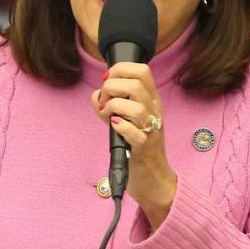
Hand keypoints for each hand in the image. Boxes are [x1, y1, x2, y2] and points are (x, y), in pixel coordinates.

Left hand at [91, 62, 176, 228]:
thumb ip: (111, 105)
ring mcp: (151, 130)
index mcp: (151, 101)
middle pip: (136, 84)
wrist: (154, 179)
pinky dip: (120, 126)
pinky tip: (114, 127)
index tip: (106, 80)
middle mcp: (154, 112)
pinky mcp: (144, 148)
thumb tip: (96, 95)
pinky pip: (135, 132)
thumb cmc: (138, 147)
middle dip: (112, 88)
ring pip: (136, 106)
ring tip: (107, 116)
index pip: (142, 70)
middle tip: (104, 102)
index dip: (120, 69)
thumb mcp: (126, 120)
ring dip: (113, 107)